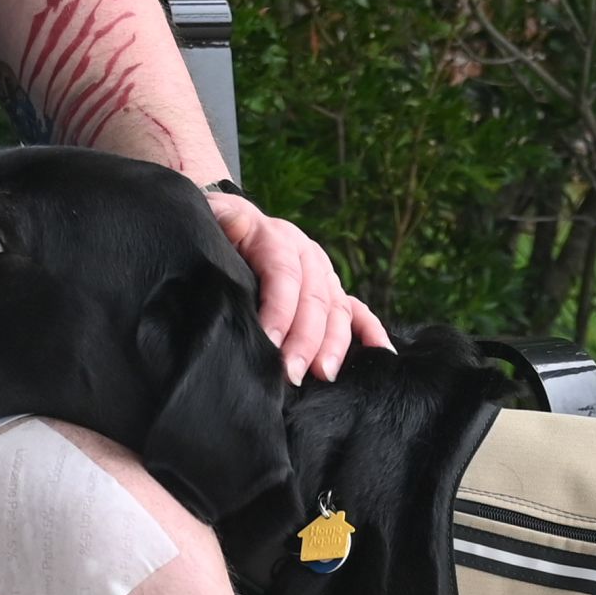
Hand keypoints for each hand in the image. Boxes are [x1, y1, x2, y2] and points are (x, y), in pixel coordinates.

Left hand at [207, 188, 390, 383]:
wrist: (231, 224)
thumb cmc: (217, 232)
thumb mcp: (213, 219)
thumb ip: (221, 220)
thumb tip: (234, 224)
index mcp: (276, 238)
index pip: (284, 275)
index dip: (279, 311)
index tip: (269, 344)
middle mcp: (307, 255)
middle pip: (314, 300)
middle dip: (305, 341)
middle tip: (292, 374)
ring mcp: (323, 274)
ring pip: (337, 310)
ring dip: (334, 345)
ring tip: (324, 375)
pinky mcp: (332, 291)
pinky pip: (357, 311)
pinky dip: (371, 332)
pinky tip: (381, 354)